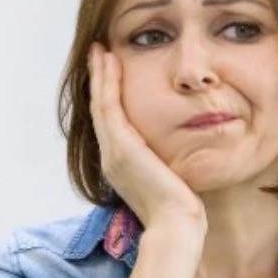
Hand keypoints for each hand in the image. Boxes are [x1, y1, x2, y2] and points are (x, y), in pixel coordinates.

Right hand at [88, 43, 206, 234]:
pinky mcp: (121, 147)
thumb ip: (166, 164)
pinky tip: (111, 62)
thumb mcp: (170, 180)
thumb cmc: (180, 210)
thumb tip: (177, 154)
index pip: (111, 123)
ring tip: (100, 51)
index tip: (110, 73)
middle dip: (99, 80)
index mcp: (121, 166)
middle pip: (100, 110)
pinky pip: (109, 106)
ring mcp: (113, 152)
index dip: (108, 96)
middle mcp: (111, 158)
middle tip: (98, 54)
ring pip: (101, 104)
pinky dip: (108, 82)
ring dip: (100, 75)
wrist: (176, 225)